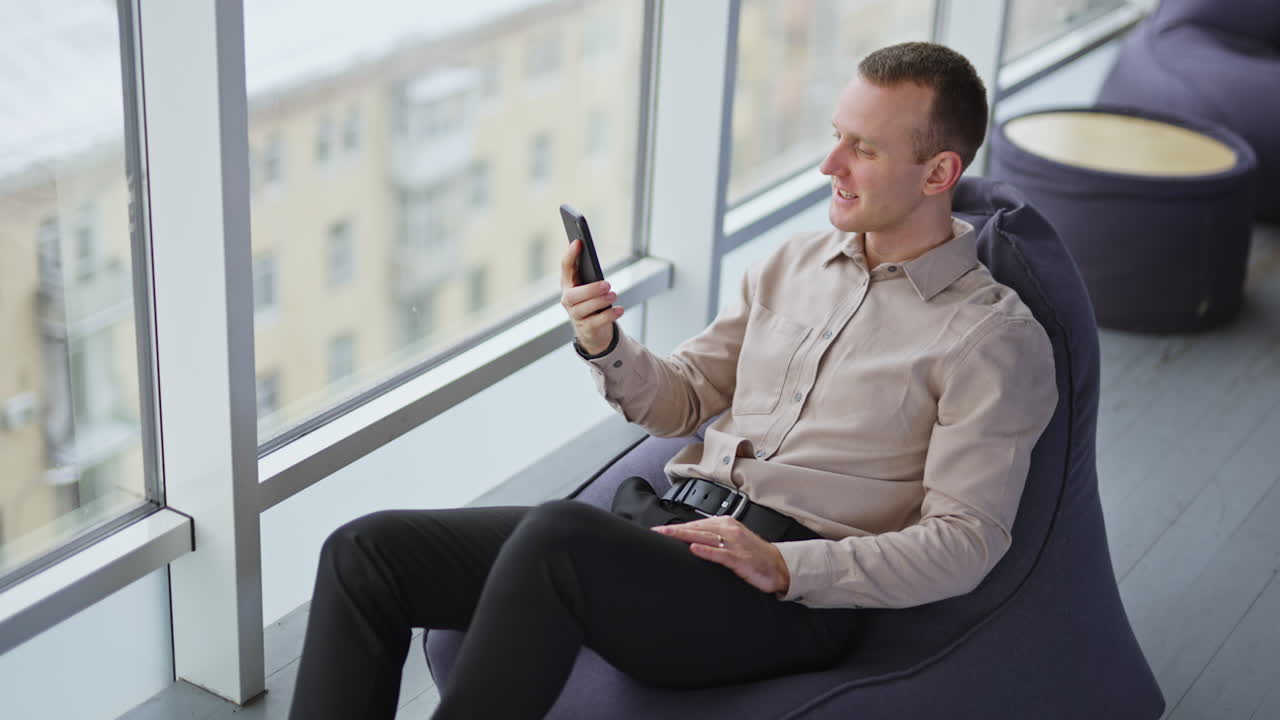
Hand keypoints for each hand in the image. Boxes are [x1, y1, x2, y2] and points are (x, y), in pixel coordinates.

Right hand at [560, 239, 623, 354]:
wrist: (593, 331)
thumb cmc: (592, 302)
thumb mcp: (591, 287)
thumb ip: (592, 275)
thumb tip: (596, 258)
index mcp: (569, 285)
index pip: (566, 268)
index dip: (570, 255)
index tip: (578, 242)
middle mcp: (568, 300)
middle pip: (573, 295)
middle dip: (590, 289)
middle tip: (607, 284)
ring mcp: (576, 316)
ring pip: (584, 309)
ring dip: (600, 301)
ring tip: (613, 295)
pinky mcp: (586, 329)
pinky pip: (596, 322)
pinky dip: (609, 315)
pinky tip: (620, 310)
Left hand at [651, 517, 790, 595]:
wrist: (778, 567)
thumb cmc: (754, 555)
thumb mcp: (732, 542)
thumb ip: (714, 539)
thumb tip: (690, 542)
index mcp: (726, 524)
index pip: (695, 524)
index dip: (676, 527)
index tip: (658, 531)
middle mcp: (729, 530)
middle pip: (696, 528)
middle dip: (674, 530)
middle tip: (656, 532)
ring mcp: (734, 544)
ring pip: (705, 537)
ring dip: (684, 536)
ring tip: (667, 536)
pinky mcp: (740, 558)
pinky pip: (720, 554)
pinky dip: (706, 551)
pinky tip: (693, 549)